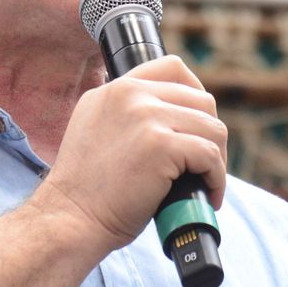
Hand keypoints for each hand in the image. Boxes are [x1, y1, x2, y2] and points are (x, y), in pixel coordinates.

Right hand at [34, 55, 226, 251]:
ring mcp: (146, 117)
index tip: (197, 125)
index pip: (173, 68)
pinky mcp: (161, 145)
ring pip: (212, 127)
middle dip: (210, 135)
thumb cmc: (87, 191)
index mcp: (115, 89)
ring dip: (217, 159)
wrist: (70, 219)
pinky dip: (217, 178)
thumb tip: (169, 120)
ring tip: (206, 183)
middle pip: (202, 100)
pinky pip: (210, 155)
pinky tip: (209, 195)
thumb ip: (126, 115)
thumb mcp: (97, 132)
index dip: (196, 94)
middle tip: (204, 166)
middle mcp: (130, 94)